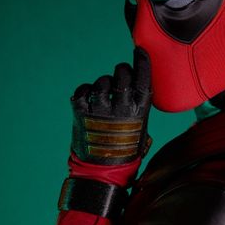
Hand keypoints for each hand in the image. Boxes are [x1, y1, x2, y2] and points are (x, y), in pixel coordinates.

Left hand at [70, 47, 151, 164]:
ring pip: (102, 81)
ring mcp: (100, 110)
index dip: (141, 62)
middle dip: (121, 71)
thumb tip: (137, 86)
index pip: (143, 78)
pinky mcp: (81, 113)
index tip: (139, 52)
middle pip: (122, 74)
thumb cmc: (125, 151)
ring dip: (102, 84)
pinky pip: (82, 91)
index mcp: (139, 111)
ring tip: (103, 97)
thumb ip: (138, 107)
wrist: (103, 172)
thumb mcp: (141, 129)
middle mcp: (121, 108)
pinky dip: (84, 92)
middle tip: (120, 78)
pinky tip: (88, 99)